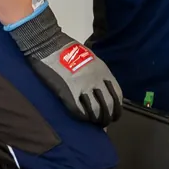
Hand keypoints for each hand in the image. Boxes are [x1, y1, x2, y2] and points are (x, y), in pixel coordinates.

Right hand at [8, 5, 121, 125]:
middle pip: (109, 106)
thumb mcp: (91, 59)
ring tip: (93, 123)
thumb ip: (98, 74)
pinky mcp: (68, 93)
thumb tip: (102, 89)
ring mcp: (83, 88)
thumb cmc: (69, 50)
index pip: (117, 95)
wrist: (50, 45)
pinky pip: (80, 111)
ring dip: (95, 120)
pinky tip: (83, 118)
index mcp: (103, 72)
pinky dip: (83, 117)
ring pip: (96, 111)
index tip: (113, 114)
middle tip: (104, 123)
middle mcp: (97, 81)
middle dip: (108, 117)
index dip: (116, 108)